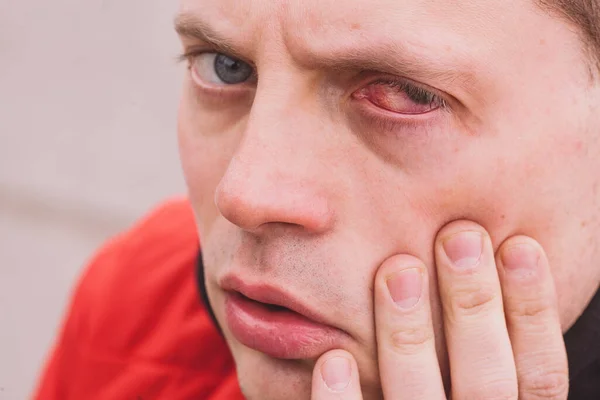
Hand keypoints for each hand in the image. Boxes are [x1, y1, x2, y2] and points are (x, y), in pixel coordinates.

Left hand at [311, 221, 568, 398]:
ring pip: (419, 399)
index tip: (518, 246)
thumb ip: (487, 350)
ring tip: (397, 271)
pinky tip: (333, 359)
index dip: (534, 311)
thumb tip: (481, 259)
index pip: (540, 375)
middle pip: (486, 380)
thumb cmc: (453, 396)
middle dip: (474, 304)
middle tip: (458, 237)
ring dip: (408, 335)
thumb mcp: (484, 386)